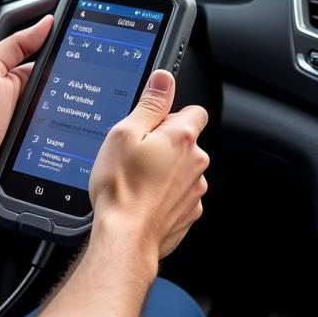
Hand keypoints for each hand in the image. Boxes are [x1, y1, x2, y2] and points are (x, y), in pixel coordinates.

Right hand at [89, 69, 208, 262]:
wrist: (126, 237)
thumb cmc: (121, 188)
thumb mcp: (125, 133)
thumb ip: (150, 104)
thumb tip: (164, 79)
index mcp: (182, 138)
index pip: (194, 111)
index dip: (171, 114)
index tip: (153, 124)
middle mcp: (196, 163)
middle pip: (186, 141)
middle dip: (164, 143)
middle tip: (136, 154)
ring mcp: (195, 190)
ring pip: (182, 168)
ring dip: (164, 169)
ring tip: (136, 178)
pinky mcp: (189, 212)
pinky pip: (179, 193)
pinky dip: (164, 193)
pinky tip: (142, 197)